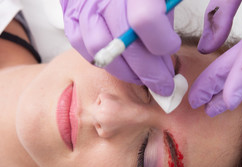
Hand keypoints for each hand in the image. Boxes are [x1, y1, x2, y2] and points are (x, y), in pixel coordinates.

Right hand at [60, 0, 180, 95]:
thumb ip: (162, 23)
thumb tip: (165, 58)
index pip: (145, 20)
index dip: (161, 42)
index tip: (171, 51)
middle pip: (124, 43)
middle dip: (149, 71)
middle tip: (163, 83)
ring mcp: (83, 7)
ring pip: (101, 51)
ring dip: (126, 72)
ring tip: (141, 76)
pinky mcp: (70, 16)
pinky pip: (82, 47)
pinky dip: (103, 61)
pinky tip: (120, 63)